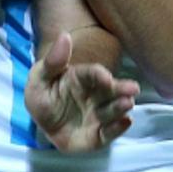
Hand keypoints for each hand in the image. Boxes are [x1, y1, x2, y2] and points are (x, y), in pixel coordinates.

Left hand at [24, 32, 138, 152]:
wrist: (43, 124)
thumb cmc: (43, 96)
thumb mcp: (39, 78)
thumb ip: (52, 61)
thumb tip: (64, 36)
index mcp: (81, 78)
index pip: (93, 74)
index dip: (99, 75)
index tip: (106, 77)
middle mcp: (94, 95)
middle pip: (109, 91)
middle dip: (121, 89)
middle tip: (133, 88)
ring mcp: (97, 115)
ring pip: (112, 110)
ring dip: (120, 107)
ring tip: (128, 103)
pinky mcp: (97, 136)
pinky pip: (108, 133)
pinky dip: (117, 128)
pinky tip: (126, 122)